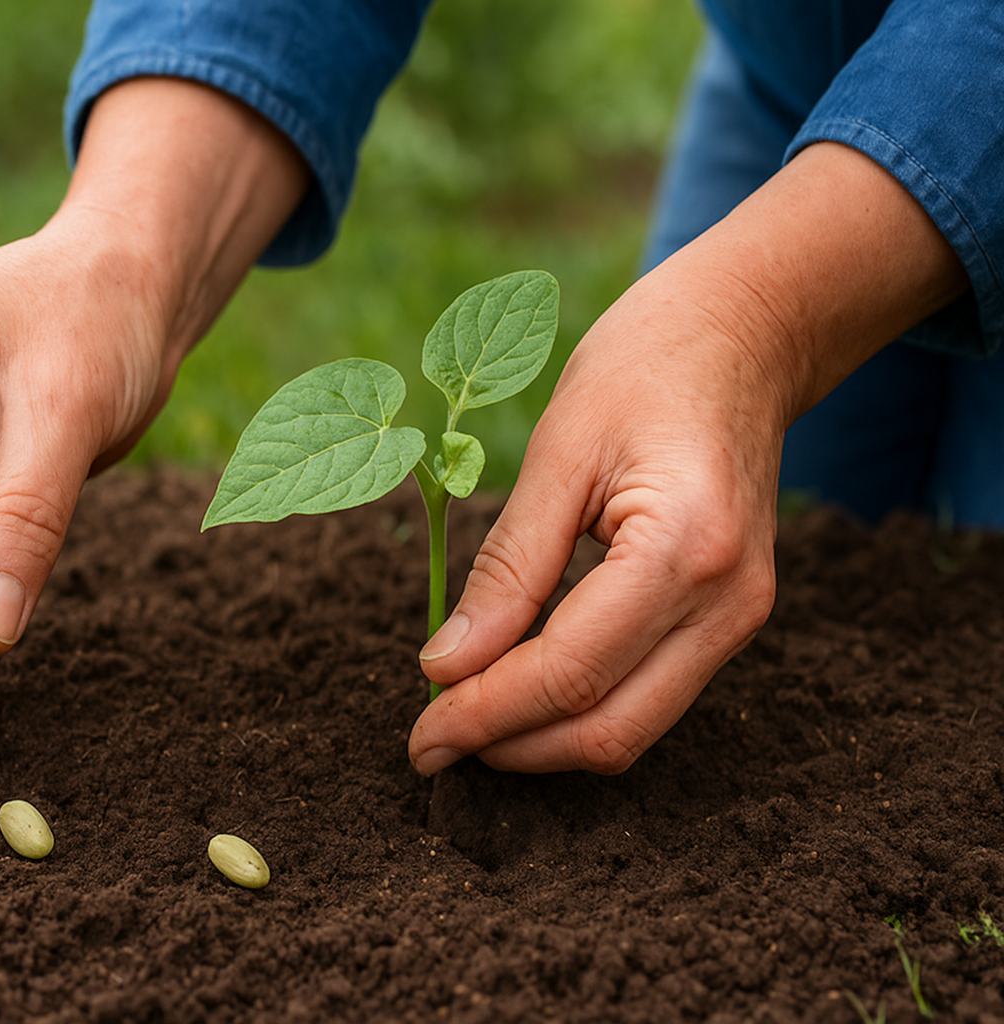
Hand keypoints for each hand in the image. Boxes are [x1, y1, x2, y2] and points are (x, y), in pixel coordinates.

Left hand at [408, 276, 783, 773]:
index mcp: (685, 549)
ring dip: (542, 741)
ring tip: (463, 720)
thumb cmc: (643, 369)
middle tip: (430, 742)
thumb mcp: (558, 451)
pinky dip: (579, 709)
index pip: (568, 672)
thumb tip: (445, 666)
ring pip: (632, 729)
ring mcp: (741, 617)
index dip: (484, 713)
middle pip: (607, 728)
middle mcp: (728, 601)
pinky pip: (649, 696)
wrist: (743, 336)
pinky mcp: (732, 619)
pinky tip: (518, 690)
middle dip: (510, 747)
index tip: (420, 735)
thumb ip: (507, 568)